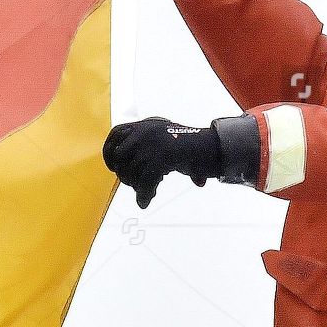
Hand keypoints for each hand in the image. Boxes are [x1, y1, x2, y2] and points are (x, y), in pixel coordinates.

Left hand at [103, 116, 219, 207]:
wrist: (216, 148)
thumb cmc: (196, 149)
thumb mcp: (169, 142)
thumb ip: (151, 151)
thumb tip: (135, 174)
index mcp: (148, 124)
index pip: (116, 133)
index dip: (109, 152)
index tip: (113, 167)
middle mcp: (147, 130)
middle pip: (120, 155)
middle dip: (125, 174)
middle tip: (137, 185)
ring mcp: (153, 143)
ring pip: (131, 170)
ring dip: (136, 186)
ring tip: (145, 193)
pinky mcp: (161, 158)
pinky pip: (144, 181)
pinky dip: (143, 194)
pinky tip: (146, 201)